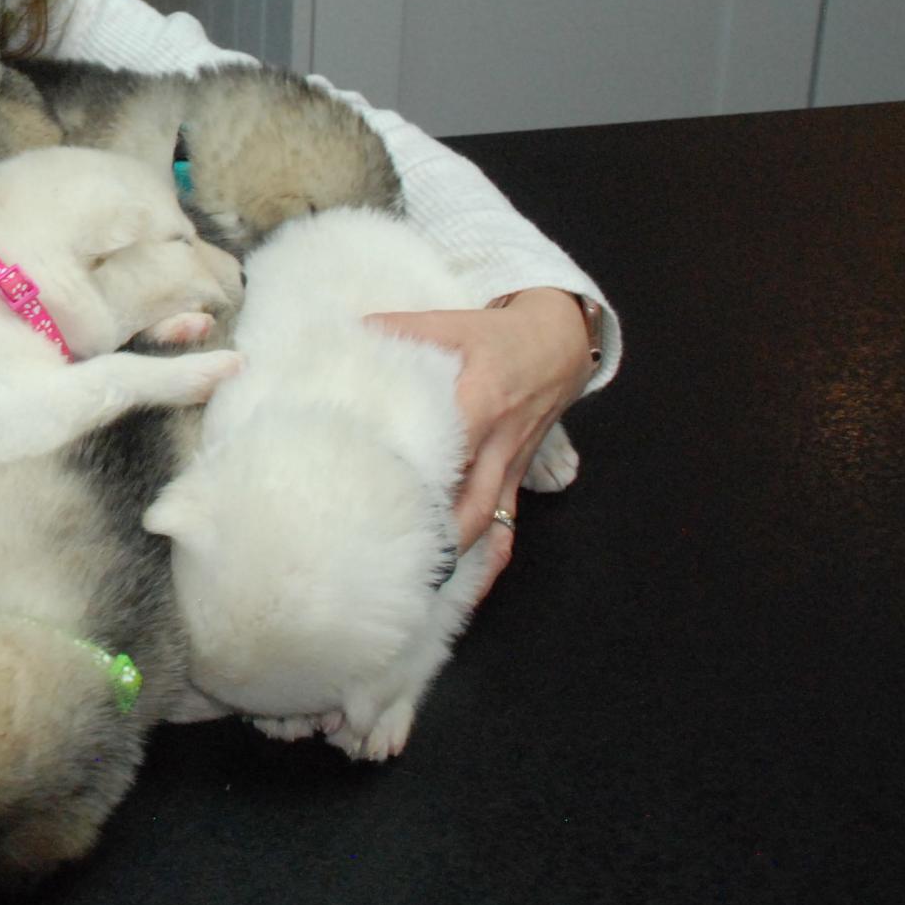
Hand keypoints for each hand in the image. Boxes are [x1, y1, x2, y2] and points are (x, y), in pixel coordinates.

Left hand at [369, 290, 592, 596]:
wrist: (559, 344)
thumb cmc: (499, 335)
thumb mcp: (450, 323)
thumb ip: (398, 330)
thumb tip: (345, 334)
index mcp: (481, 402)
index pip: (451, 445)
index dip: (418, 471)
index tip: (378, 489)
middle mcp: (499, 443)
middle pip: (472, 501)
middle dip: (438, 532)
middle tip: (392, 552)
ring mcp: (511, 466)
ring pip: (489, 520)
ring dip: (458, 549)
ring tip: (418, 577)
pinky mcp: (517, 477)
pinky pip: (507, 523)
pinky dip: (489, 554)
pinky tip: (467, 582)